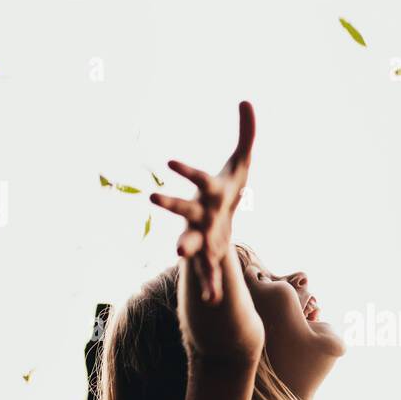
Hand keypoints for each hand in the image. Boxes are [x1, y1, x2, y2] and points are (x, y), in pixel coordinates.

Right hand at [150, 101, 255, 303]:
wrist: (221, 220)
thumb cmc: (229, 186)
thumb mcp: (243, 160)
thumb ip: (246, 132)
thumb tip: (247, 100)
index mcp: (211, 190)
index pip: (200, 177)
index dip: (186, 169)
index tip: (170, 160)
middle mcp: (200, 212)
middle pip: (184, 207)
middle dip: (171, 202)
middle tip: (153, 196)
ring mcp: (202, 234)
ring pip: (190, 240)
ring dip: (185, 245)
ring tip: (178, 253)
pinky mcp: (210, 254)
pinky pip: (210, 271)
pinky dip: (210, 283)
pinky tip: (213, 299)